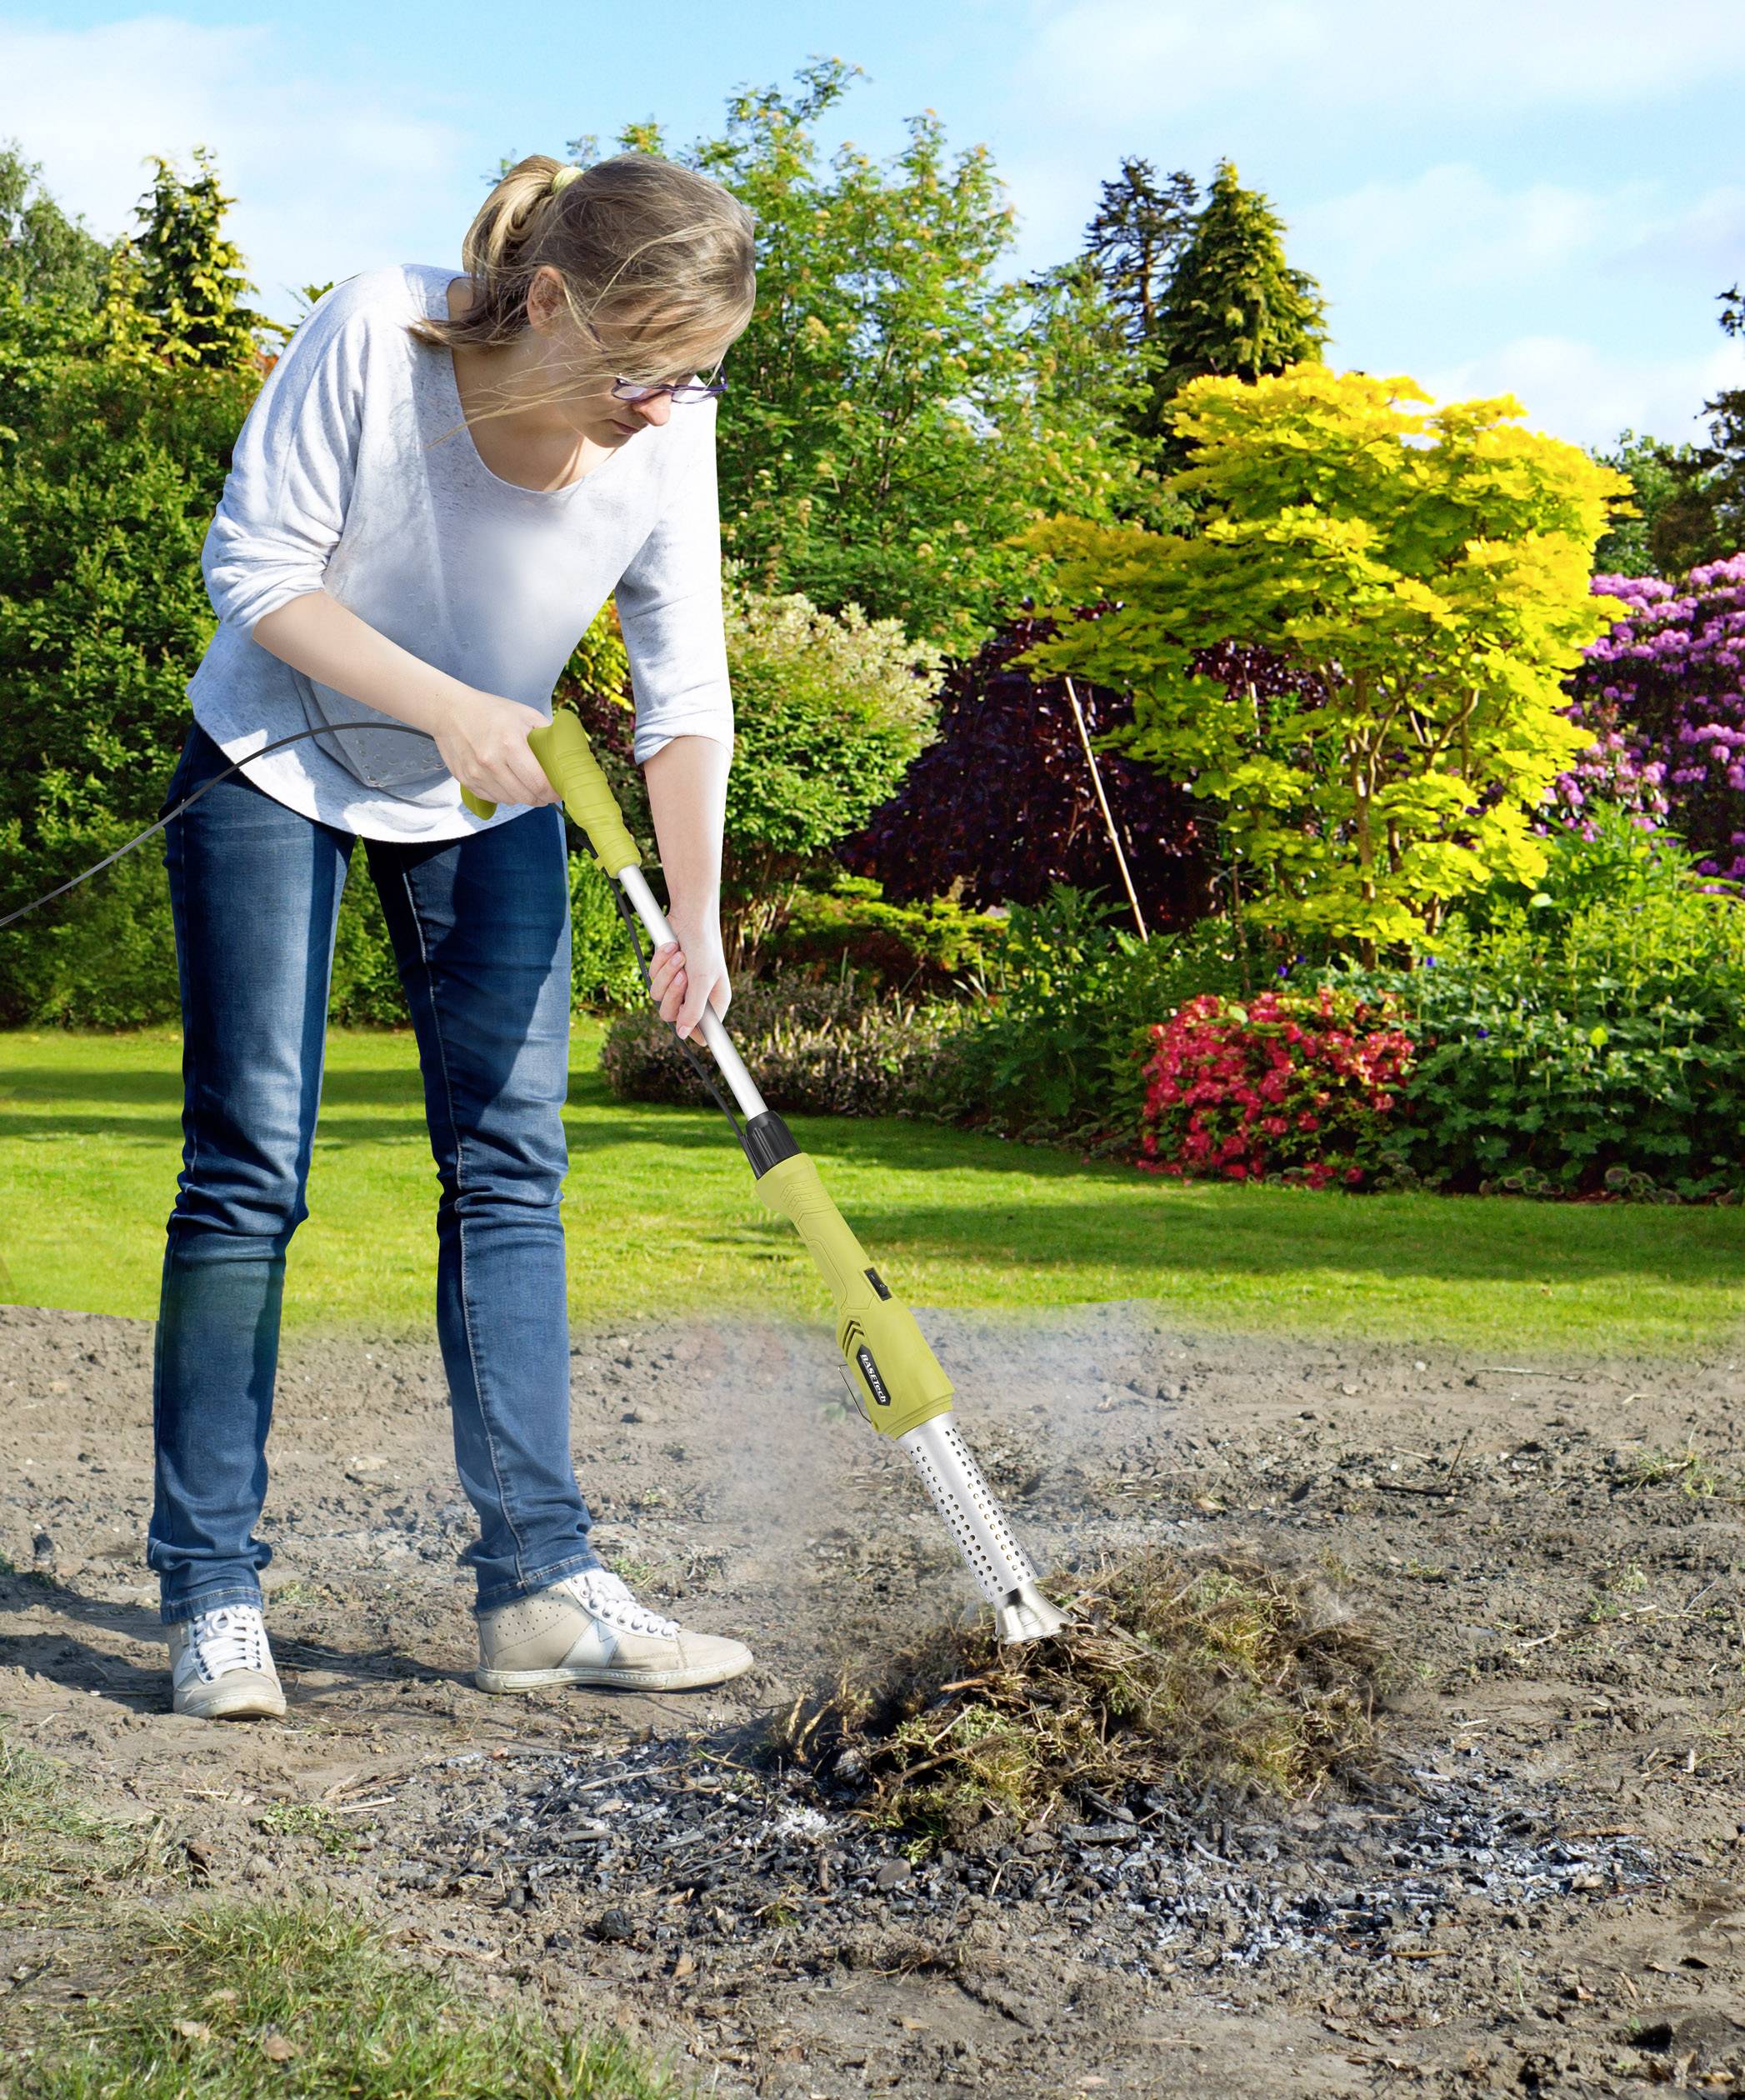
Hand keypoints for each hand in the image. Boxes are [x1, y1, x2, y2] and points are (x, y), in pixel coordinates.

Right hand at [432, 688, 561, 807]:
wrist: (450, 711)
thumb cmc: (490, 711)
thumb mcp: (524, 714)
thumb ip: (547, 734)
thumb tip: (566, 752)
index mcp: (510, 744)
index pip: (538, 783)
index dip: (553, 793)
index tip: (558, 791)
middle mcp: (492, 762)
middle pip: (526, 797)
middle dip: (541, 798)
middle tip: (546, 793)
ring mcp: (477, 773)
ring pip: (509, 800)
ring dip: (522, 797)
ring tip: (527, 786)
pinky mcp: (466, 780)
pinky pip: (492, 798)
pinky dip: (504, 795)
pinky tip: (508, 783)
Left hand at [648, 903, 730, 1039]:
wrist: (690, 917)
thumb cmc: (704, 947)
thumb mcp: (701, 980)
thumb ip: (693, 1010)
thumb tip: (682, 1035)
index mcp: (713, 1001)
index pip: (705, 1031)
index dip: (696, 1035)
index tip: (691, 1037)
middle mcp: (695, 997)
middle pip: (672, 1016)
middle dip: (673, 994)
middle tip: (683, 976)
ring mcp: (678, 985)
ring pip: (658, 997)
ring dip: (666, 974)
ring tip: (679, 956)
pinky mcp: (664, 973)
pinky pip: (652, 978)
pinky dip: (660, 962)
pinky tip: (672, 948)